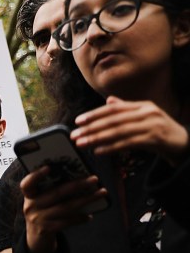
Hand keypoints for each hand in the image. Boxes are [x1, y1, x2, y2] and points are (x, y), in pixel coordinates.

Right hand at [20, 167, 106, 252]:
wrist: (36, 239)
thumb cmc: (44, 213)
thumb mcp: (42, 201)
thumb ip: (51, 191)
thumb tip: (78, 178)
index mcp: (29, 195)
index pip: (27, 184)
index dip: (36, 175)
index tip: (49, 167)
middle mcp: (31, 206)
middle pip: (56, 193)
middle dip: (78, 185)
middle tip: (95, 178)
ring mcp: (38, 219)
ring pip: (66, 207)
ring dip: (86, 199)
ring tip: (102, 193)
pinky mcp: (46, 229)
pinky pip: (67, 222)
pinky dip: (80, 218)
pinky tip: (89, 216)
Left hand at [72, 96, 189, 161]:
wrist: (184, 143)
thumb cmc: (160, 131)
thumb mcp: (144, 117)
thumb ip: (126, 110)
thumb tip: (109, 101)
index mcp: (142, 106)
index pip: (113, 109)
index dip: (94, 114)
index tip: (78, 121)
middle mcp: (147, 113)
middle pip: (114, 120)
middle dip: (91, 128)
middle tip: (74, 135)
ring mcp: (152, 125)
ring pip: (119, 132)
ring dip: (97, 138)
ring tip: (82, 144)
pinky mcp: (155, 139)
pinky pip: (129, 143)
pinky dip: (112, 148)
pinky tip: (99, 151)